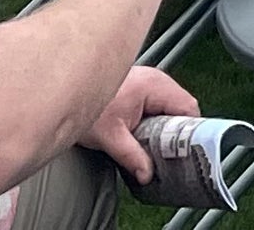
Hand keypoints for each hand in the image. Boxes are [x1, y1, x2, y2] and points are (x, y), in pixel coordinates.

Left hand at [90, 67, 196, 183]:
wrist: (63, 89)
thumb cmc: (86, 105)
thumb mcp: (109, 137)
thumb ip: (131, 156)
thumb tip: (147, 173)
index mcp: (154, 86)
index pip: (188, 107)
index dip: (190, 131)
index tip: (184, 151)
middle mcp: (156, 80)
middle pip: (181, 108)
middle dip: (176, 132)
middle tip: (168, 153)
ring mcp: (149, 82)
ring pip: (170, 107)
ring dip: (165, 127)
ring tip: (154, 146)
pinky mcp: (141, 88)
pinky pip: (159, 105)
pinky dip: (156, 121)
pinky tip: (145, 135)